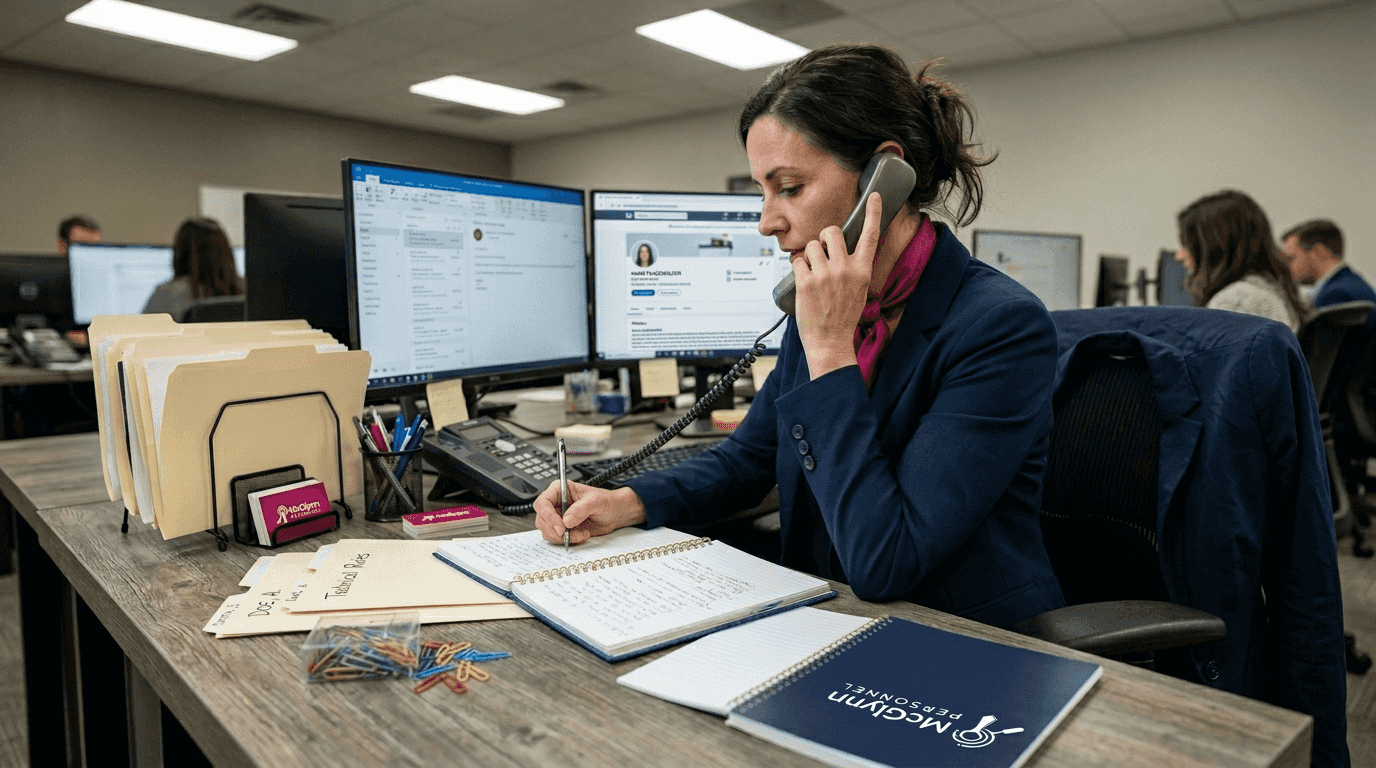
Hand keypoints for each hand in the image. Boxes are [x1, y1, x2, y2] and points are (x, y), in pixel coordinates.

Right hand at [533, 480, 646, 544]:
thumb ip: (581, 509)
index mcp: (560, 490)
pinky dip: (568, 540)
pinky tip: (581, 535)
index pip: (543, 502)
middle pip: (542, 519)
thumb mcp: (596, 501)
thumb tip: (566, 520)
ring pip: (547, 531)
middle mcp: (556, 503)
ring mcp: (558, 517)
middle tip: (569, 534)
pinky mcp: (563, 529)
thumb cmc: (606, 501)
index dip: (548, 516)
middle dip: (555, 530)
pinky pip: (556, 538)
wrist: (615, 514)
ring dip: (563, 537)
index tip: (561, 527)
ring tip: (580, 534)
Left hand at [791, 192, 883, 378]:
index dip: (873, 213)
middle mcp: (844, 270)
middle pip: (831, 232)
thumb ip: (853, 268)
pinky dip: (797, 268)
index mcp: (862, 271)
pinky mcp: (806, 282)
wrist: (831, 341)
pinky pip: (797, 260)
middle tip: (822, 253)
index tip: (873, 196)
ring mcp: (824, 275)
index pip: (870, 236)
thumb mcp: (859, 290)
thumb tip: (841, 250)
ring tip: (813, 274)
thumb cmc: (843, 316)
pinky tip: (804, 282)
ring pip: (810, 245)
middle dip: (824, 238)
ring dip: (808, 256)